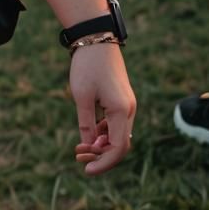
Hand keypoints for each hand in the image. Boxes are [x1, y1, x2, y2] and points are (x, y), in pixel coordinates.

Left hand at [69, 43, 135, 174]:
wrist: (96, 39)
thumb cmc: (87, 66)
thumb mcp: (81, 96)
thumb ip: (86, 123)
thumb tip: (88, 146)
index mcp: (122, 111)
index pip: (117, 148)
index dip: (103, 163)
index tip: (86, 170)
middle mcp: (129, 110)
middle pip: (120, 144)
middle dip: (101, 155)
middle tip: (79, 158)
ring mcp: (127, 105)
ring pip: (118, 134)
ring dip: (101, 144)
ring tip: (80, 148)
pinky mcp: (121, 99)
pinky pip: (116, 124)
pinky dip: (104, 132)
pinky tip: (89, 135)